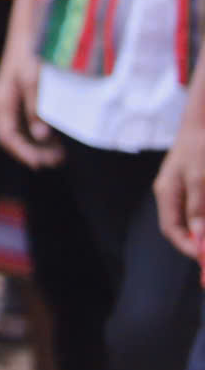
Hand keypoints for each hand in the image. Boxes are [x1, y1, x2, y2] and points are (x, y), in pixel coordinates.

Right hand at [0, 35, 62, 167]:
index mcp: (2, 102)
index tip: (43, 164)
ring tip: (60, 154)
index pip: (7, 137)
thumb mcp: (34, 80)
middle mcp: (5, 104)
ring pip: (23, 132)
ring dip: (39, 145)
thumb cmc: (31, 51)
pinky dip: (43, 134)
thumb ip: (36, 107)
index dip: (24, 153)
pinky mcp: (25, 95)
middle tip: (57, 161)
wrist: (32, 27)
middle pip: (14, 138)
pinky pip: (30, 122)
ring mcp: (14, 100)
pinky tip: (57, 138)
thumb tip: (41, 136)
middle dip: (33, 152)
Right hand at [156, 109, 204, 257]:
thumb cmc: (199, 147)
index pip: (171, 229)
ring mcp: (188, 190)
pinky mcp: (199, 186)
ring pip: (198, 217)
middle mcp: (176, 195)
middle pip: (186, 227)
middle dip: (202, 239)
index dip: (188, 246)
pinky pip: (202, 206)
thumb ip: (198, 206)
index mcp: (167, 193)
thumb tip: (199, 236)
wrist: (204, 123)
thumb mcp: (199, 177)